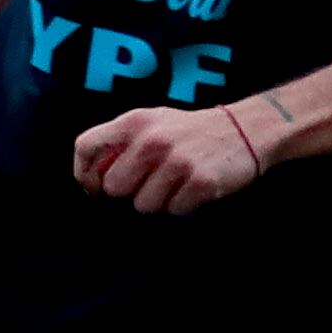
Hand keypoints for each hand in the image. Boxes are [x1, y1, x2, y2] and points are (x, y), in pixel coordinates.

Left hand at [71, 103, 265, 214]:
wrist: (247, 128)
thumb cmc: (189, 131)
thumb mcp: (152, 123)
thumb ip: (120, 143)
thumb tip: (91, 179)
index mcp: (134, 121)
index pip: (85, 147)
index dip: (84, 173)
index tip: (95, 188)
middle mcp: (152, 140)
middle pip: (113, 187)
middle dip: (129, 191)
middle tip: (150, 182)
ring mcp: (177, 161)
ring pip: (142, 205)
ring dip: (158, 201)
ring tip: (175, 183)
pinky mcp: (199, 182)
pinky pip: (173, 211)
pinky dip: (182, 205)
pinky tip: (193, 188)